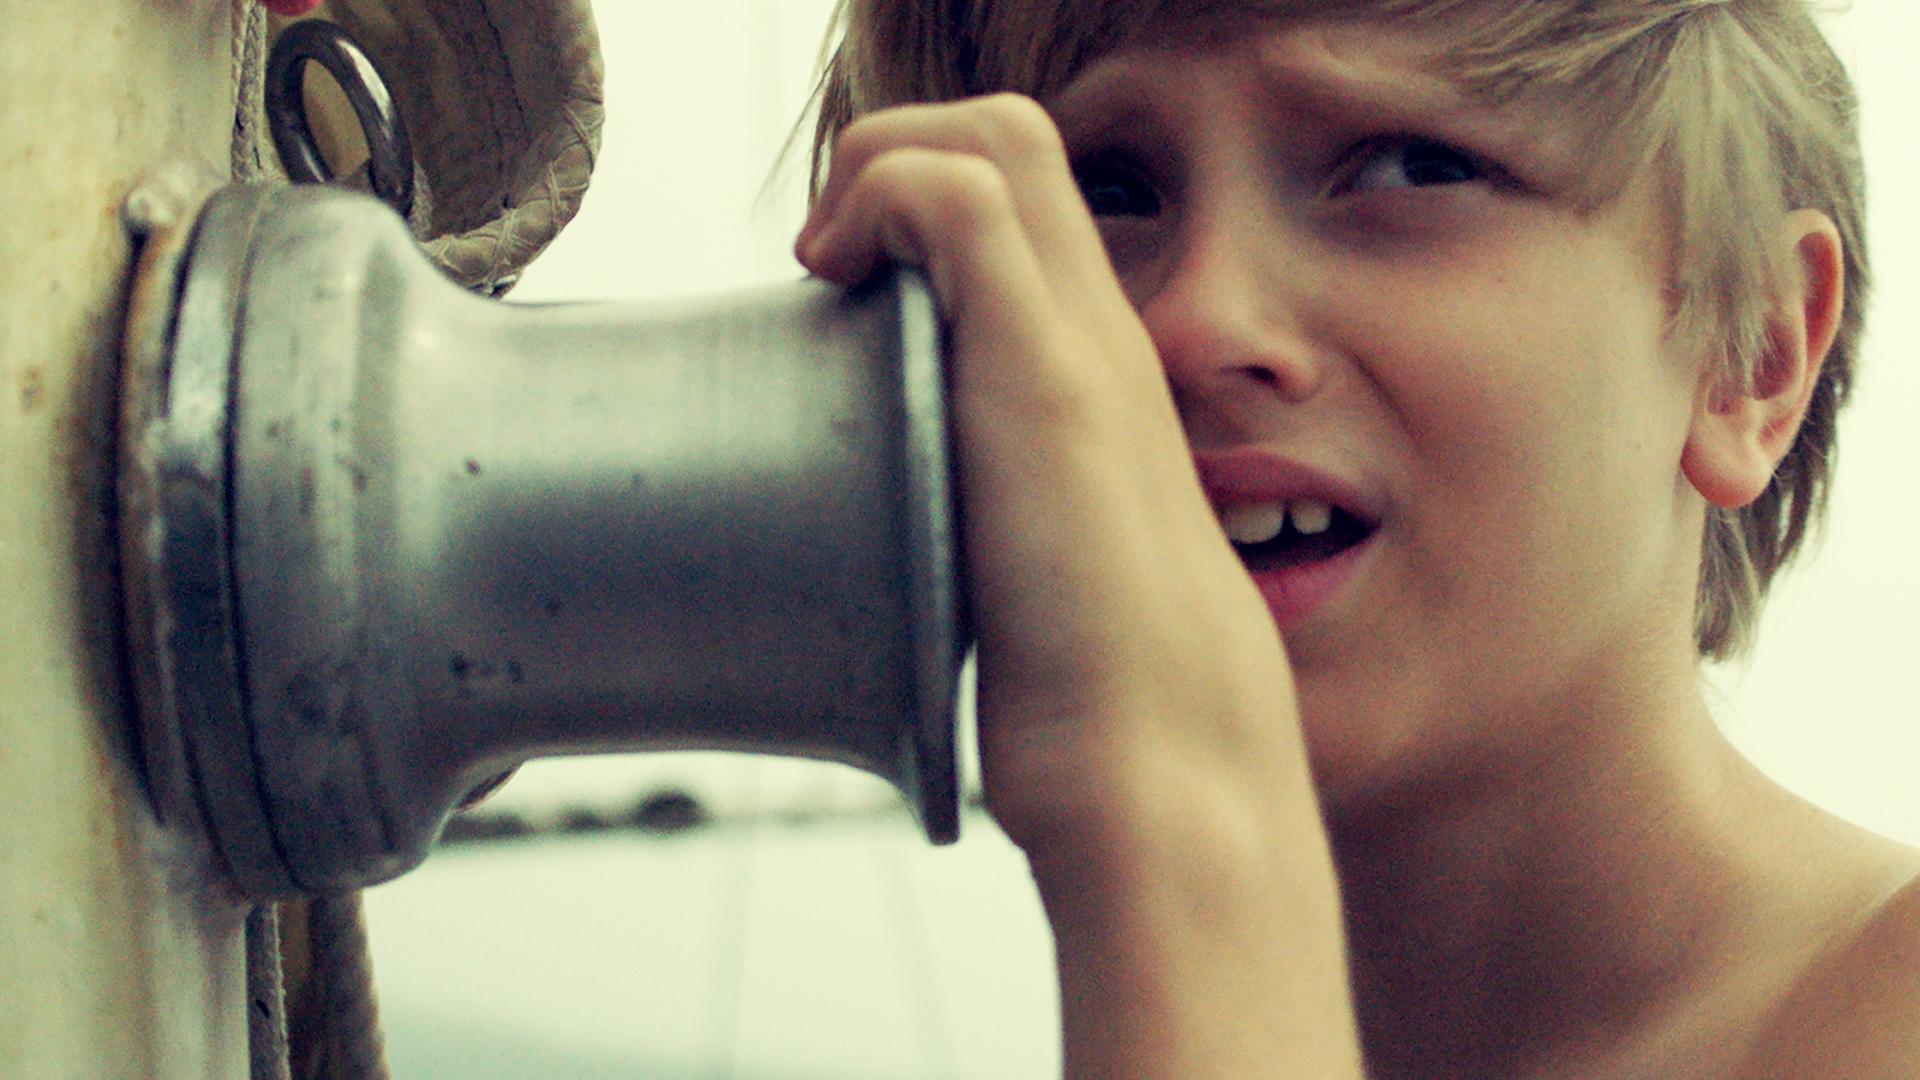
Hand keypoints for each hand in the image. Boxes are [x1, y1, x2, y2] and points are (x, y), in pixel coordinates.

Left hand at [799, 95, 1361, 1078]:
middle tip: (827, 263)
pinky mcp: (1046, 379)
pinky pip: (961, 200)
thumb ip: (986, 543)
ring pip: (991, 143)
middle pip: (1008, 139)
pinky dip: (880, 198)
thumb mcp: (1026, 588)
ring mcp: (1078, 347)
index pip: (1021, 198)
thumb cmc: (1094, 701)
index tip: (842, 285)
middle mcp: (1095, 336)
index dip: (919, 192)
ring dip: (878, 166)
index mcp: (1091, 373)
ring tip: (826, 267)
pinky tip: (832, 282)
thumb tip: (904, 575)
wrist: (1162, 766)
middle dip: (893, 154)